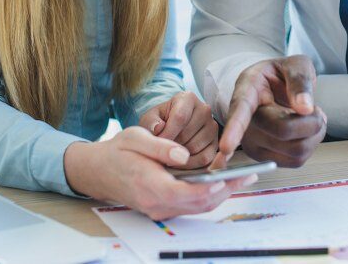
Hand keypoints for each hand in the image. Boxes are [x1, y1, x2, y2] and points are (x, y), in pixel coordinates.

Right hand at [63, 126, 254, 220]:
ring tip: (243, 178)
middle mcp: (157, 203)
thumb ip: (161, 147)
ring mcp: (160, 209)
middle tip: (251, 175)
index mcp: (151, 186)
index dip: (216, 187)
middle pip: (200, 204)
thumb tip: (184, 155)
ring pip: (198, 207)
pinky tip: (222, 181)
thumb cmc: (117, 152)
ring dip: (222, 194)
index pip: (190, 193)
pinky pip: (191, 205)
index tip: (236, 175)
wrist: (96, 171)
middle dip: (227, 190)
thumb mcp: (136, 139)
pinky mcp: (163, 207)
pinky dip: (209, 195)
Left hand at [138, 91, 217, 168]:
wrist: (170, 129)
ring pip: (195, 147)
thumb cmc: (159, 122)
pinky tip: (178, 163)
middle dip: (171, 146)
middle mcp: (204, 109)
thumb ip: (150, 122)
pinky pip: (205, 158)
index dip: (167, 135)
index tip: (157, 145)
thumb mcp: (150, 119)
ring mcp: (212, 126)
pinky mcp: (216, 143)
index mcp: (188, 98)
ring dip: (179, 156)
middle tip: (161, 152)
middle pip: (187, 134)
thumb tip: (158, 129)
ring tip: (168, 156)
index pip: (180, 118)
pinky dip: (190, 164)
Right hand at [212, 55, 325, 168]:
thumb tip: (304, 108)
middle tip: (315, 108)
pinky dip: (310, 145)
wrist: (276, 89)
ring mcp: (253, 142)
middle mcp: (245, 120)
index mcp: (247, 90)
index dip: (234, 129)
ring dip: (314, 134)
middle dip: (311, 121)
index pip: (240, 111)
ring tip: (308, 118)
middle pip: (283, 130)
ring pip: (295, 150)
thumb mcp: (295, 65)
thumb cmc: (282, 74)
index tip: (226, 147)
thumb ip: (300, 80)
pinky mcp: (265, 157)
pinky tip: (303, 131)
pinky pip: (297, 160)